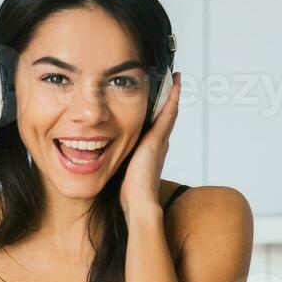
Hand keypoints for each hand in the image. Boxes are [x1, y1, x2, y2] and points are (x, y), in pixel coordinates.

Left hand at [119, 71, 180, 216]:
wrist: (139, 202)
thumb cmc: (130, 193)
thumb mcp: (123, 170)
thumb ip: (119, 161)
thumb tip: (105, 157)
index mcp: (151, 151)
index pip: (157, 126)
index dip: (160, 112)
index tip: (162, 98)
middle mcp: (159, 144)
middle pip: (166, 117)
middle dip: (169, 99)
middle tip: (173, 81)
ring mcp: (160, 141)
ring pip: (169, 113)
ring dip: (172, 95)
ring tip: (176, 78)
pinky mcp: (157, 140)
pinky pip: (167, 114)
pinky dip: (172, 99)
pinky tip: (175, 85)